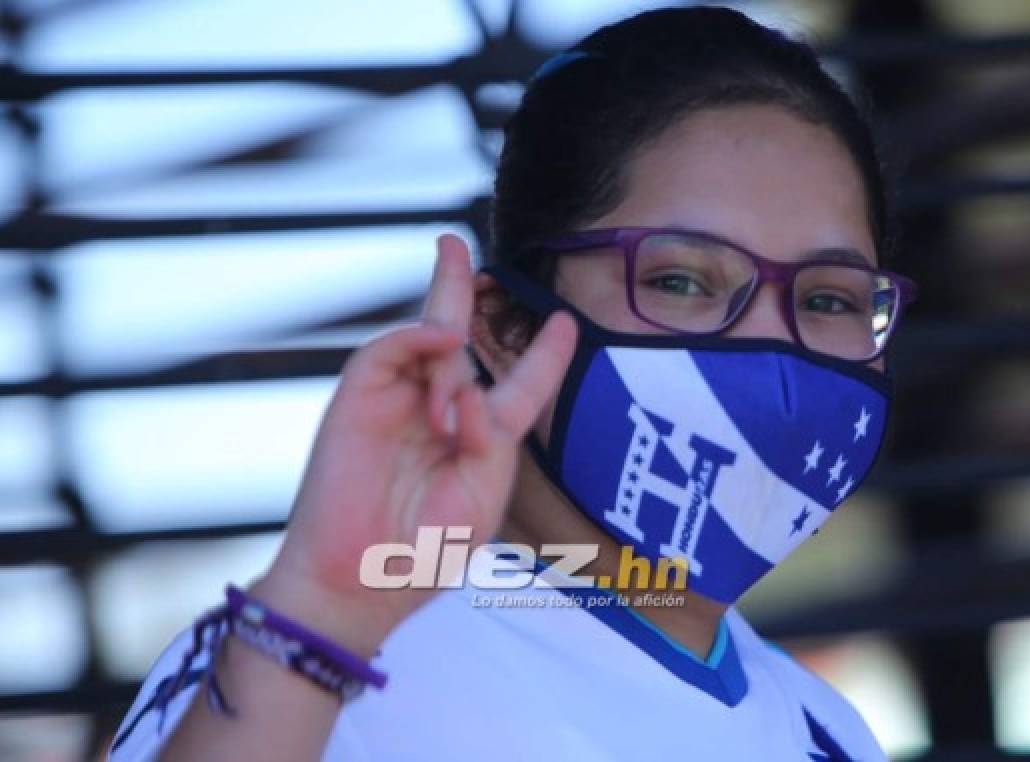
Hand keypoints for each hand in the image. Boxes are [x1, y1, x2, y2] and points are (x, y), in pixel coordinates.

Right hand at [255, 233, 576, 652]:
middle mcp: (437, 409)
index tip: (564, 322)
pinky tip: (442, 340)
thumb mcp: (483, 495)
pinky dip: (417, 337)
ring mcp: (396, 400)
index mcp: (478, 438)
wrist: (359, 581)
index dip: (543, 355)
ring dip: (450, 358)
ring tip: (448, 419)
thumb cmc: (424, 550)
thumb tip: (467, 381)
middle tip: (457, 243)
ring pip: (427, 339)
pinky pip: (389, 350)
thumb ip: (492, 435)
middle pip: (456, 335)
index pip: (519, 386)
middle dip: (458, 288)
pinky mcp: (358, 398)